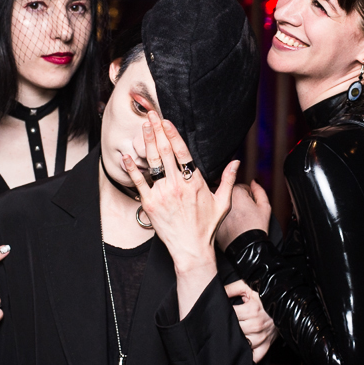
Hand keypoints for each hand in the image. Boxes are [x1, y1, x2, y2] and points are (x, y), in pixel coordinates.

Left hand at [123, 112, 238, 271]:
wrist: (191, 249)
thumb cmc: (207, 227)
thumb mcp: (223, 202)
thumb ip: (228, 179)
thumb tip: (236, 161)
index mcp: (195, 182)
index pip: (183, 152)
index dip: (173, 135)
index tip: (166, 121)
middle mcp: (178, 185)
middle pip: (165, 152)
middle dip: (157, 130)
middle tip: (151, 115)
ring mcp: (163, 194)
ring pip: (153, 163)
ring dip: (147, 142)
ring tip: (143, 126)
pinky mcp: (150, 204)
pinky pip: (139, 182)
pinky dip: (132, 167)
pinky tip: (127, 155)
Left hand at [216, 180, 271, 250]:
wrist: (245, 248)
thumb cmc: (255, 229)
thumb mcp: (265, 207)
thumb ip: (259, 189)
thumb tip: (254, 181)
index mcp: (236, 191)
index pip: (242, 188)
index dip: (248, 198)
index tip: (249, 208)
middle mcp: (221, 197)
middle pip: (230, 194)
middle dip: (236, 201)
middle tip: (242, 214)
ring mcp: (213, 208)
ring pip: (222, 203)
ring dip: (227, 208)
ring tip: (236, 221)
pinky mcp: (209, 219)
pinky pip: (216, 214)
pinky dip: (221, 217)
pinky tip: (229, 226)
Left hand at [227, 280, 277, 362]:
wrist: (284, 302)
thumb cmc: (264, 294)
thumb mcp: (247, 286)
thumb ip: (231, 289)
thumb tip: (216, 292)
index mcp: (252, 310)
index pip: (231, 315)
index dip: (223, 314)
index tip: (220, 313)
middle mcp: (257, 324)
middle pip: (235, 331)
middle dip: (229, 327)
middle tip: (225, 324)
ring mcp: (262, 336)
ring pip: (243, 344)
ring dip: (237, 341)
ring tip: (232, 336)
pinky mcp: (267, 344)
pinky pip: (256, 356)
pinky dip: (249, 356)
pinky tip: (242, 351)